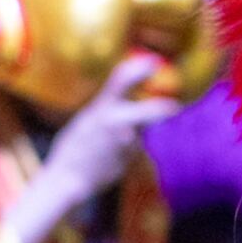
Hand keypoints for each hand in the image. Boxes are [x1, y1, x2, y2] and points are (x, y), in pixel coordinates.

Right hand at [0, 54, 174, 242]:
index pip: (122, 80)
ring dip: (132, 134)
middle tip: (174, 107)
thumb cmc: (72, 149)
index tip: (153, 63)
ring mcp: (126, 143)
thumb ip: (105, 110)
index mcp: (101, 108)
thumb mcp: (86, 120)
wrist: (68, 179)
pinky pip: (134, 147)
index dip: (140, 70)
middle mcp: (116, 123)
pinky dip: (125, 150)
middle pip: (150, 112)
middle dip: (162, 110)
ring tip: (106, 147)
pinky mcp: (130, 159)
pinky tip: (108, 159)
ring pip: (140, 131)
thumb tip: (123, 104)